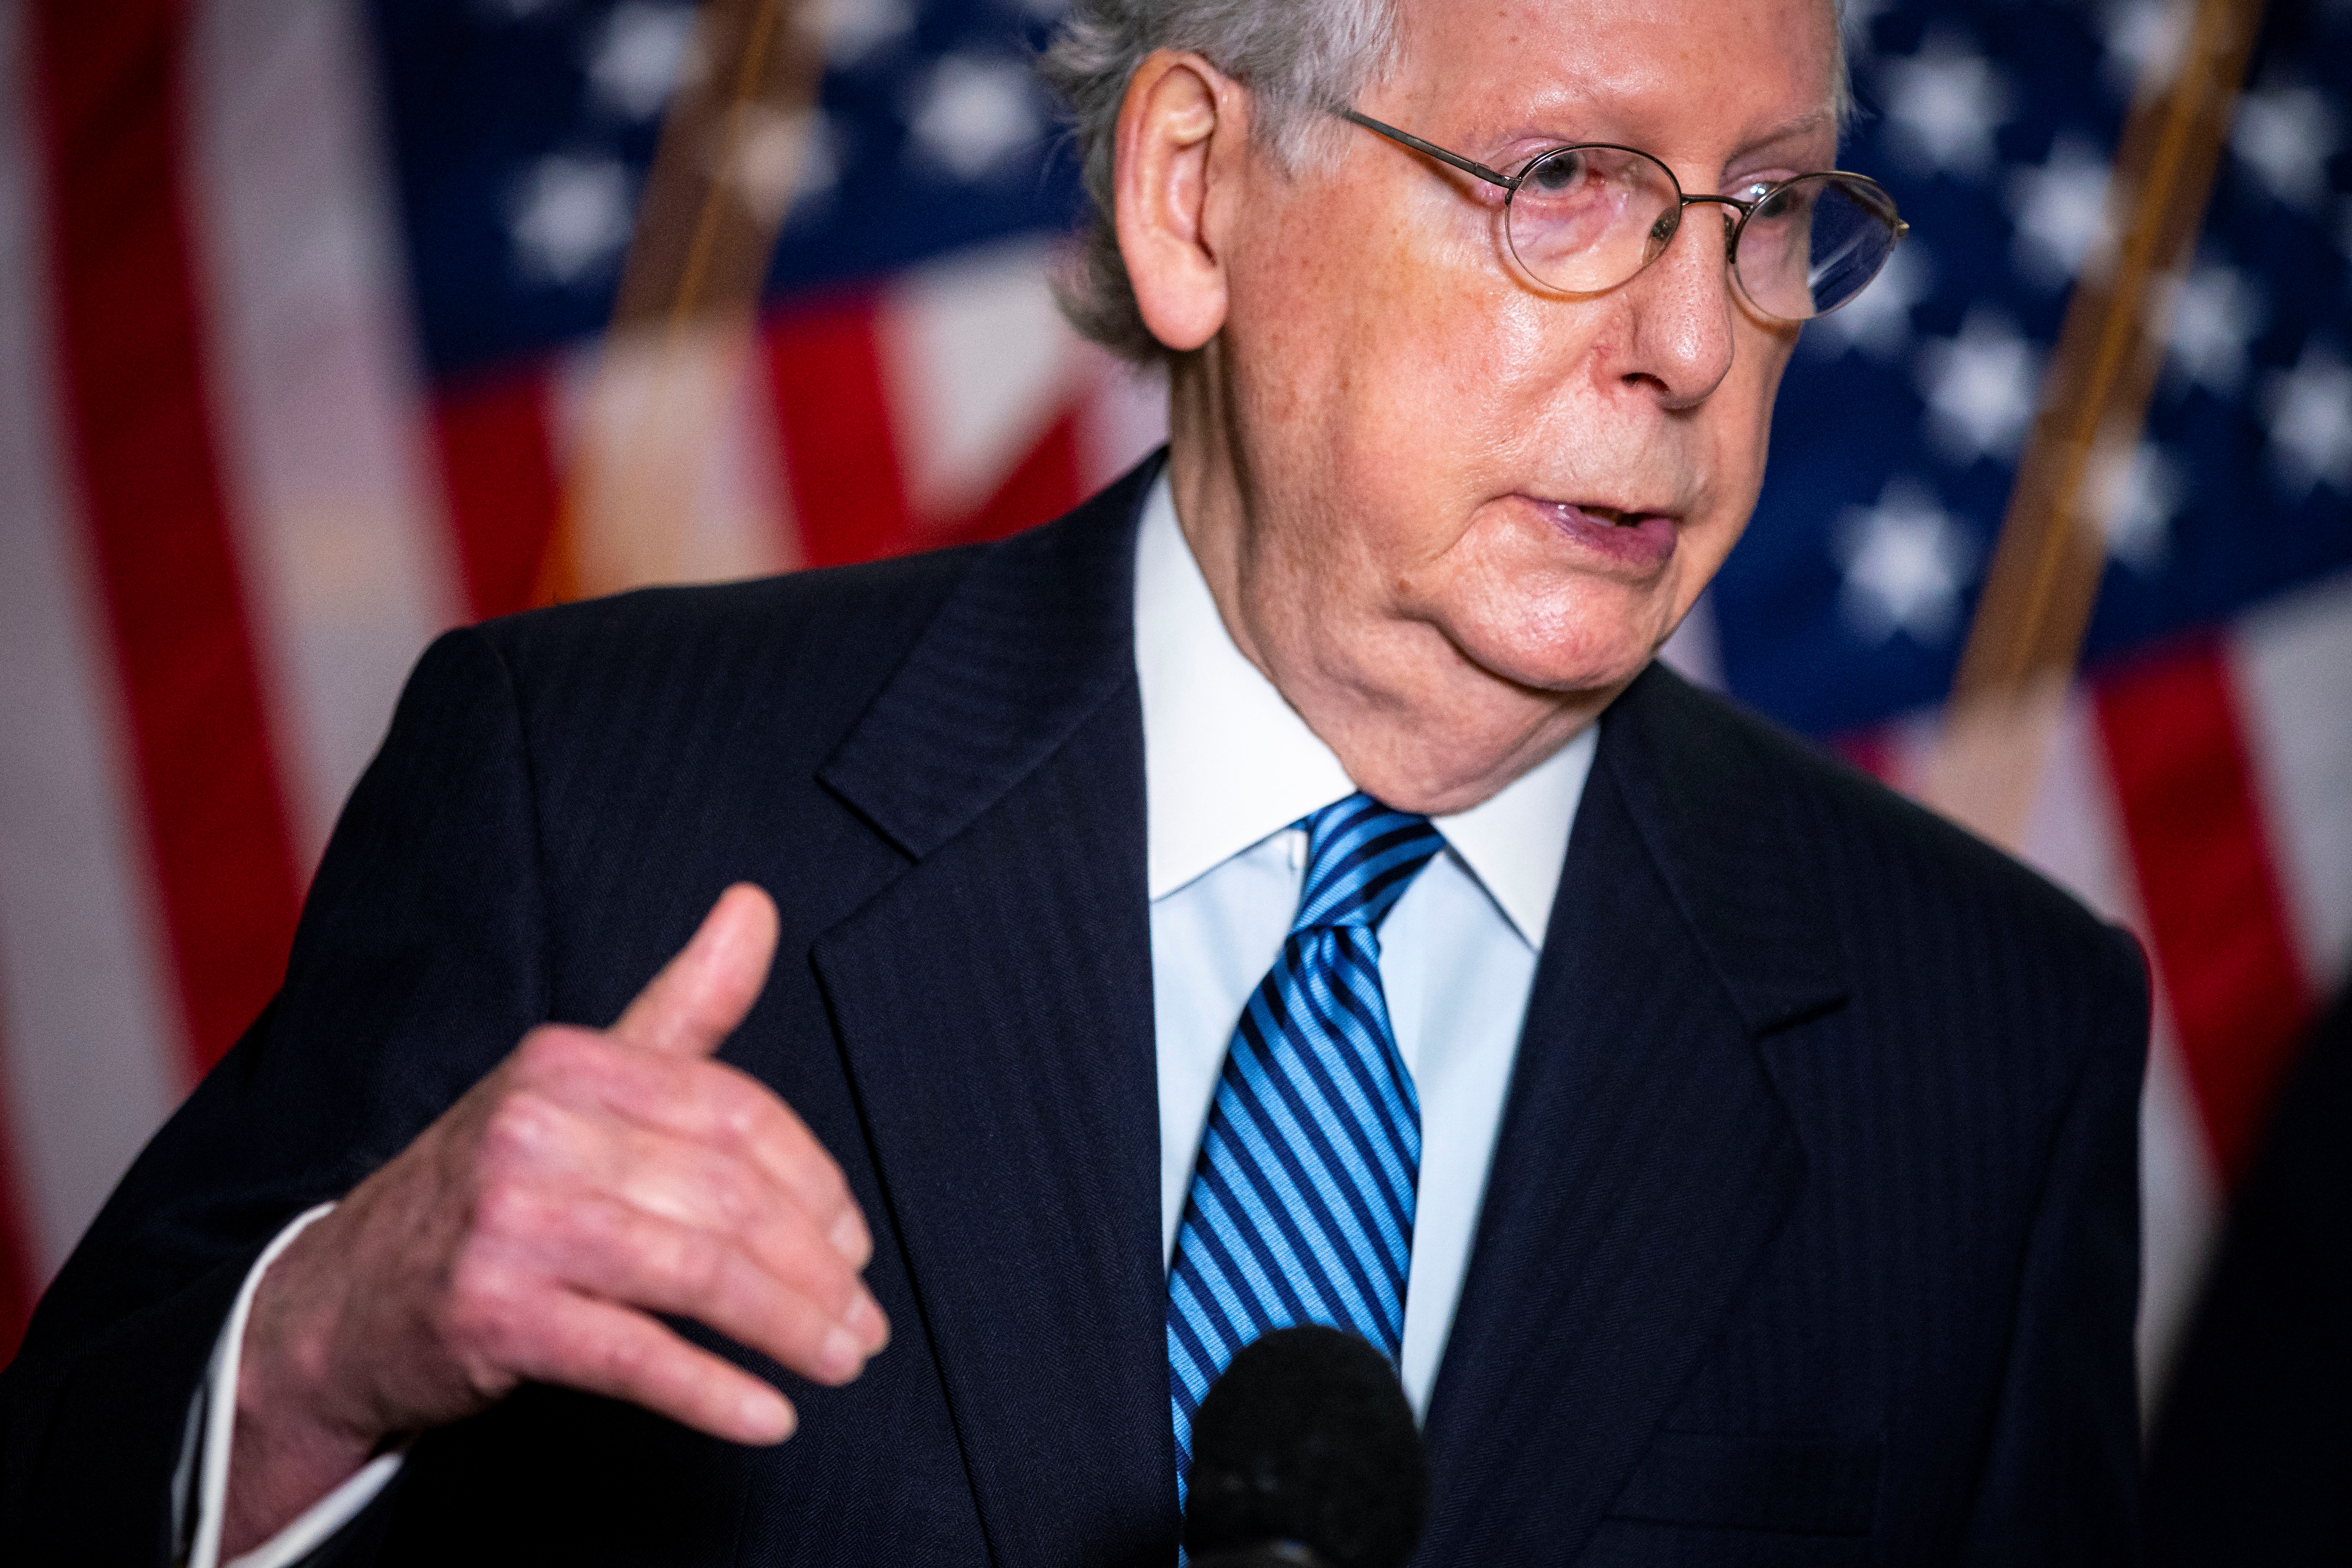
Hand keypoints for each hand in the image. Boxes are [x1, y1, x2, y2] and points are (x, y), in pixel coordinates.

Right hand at [222, 885, 886, 1554]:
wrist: (340, 1301)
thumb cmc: (492, 1190)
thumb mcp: (579, 1084)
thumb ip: (681, 1006)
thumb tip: (757, 904)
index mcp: (569, 1064)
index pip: (737, 1115)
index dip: (816, 1183)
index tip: (855, 1241)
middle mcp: (535, 1130)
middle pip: (728, 1197)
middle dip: (817, 1267)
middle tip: (864, 1320)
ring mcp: (510, 1223)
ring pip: (697, 1274)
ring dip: (788, 1327)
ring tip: (840, 1360)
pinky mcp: (491, 1314)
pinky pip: (635, 1355)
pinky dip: (714, 1392)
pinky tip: (767, 1415)